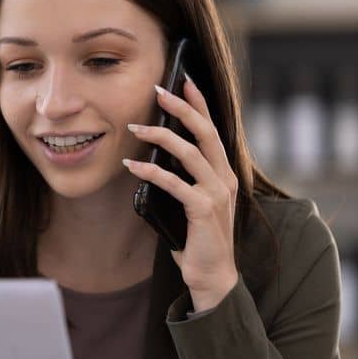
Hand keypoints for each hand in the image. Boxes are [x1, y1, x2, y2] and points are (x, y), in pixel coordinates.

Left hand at [122, 75, 239, 312]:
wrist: (213, 278)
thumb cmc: (197, 240)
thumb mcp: (189, 203)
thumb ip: (179, 181)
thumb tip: (150, 160)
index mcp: (223, 173)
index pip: (212, 130)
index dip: (199, 104)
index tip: (184, 80)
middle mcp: (225, 178)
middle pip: (205, 132)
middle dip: (182, 108)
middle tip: (159, 90)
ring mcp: (217, 193)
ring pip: (190, 153)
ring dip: (160, 136)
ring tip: (135, 128)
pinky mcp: (204, 210)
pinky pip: (175, 183)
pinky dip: (152, 172)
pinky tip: (133, 166)